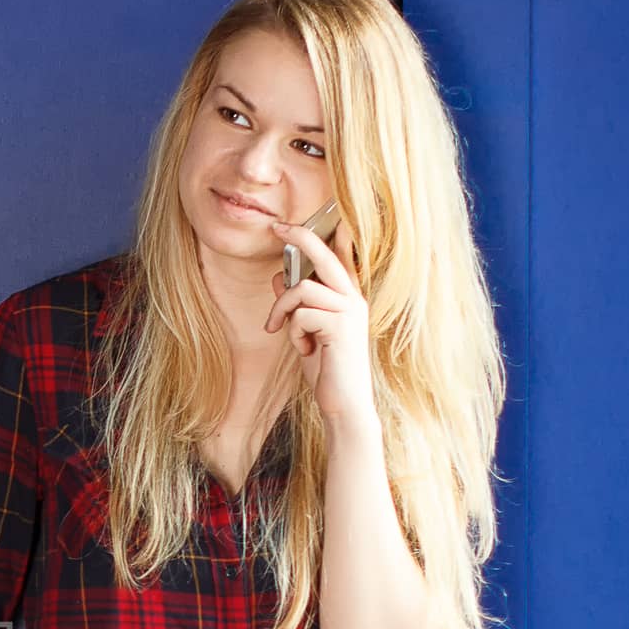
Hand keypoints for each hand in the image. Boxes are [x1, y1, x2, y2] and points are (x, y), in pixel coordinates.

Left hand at [265, 218, 379, 426]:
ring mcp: (349, 312)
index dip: (319, 236)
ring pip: (302, 289)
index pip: (338, 257)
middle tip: (276, 228)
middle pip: (325, 255)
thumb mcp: (305, 333)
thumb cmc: (326, 370)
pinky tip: (304, 350)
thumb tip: (278, 278)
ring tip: (281, 332)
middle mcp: (353, 300)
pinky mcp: (340, 326)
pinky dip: (293, 332)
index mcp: (348, 299)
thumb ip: (296, 306)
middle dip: (300, 237)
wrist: (344, 404)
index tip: (293, 223)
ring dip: (282, 309)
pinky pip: (301, 314)